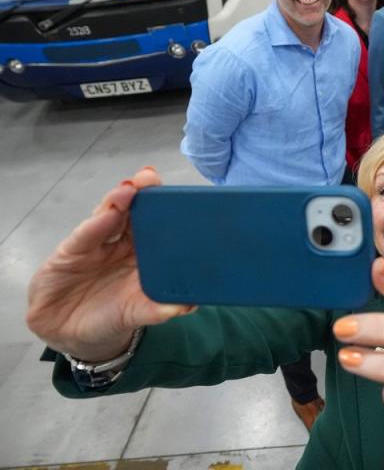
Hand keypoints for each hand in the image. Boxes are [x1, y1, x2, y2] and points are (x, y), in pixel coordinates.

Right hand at [25, 168, 195, 361]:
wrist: (68, 333)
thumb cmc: (110, 316)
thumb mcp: (137, 313)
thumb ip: (159, 309)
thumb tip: (188, 306)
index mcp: (146, 253)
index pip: (159, 224)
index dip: (167, 207)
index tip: (181, 193)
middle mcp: (123, 243)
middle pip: (134, 211)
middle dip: (142, 192)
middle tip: (150, 178)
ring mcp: (97, 243)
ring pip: (110, 215)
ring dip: (120, 199)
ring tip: (131, 189)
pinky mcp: (71, 251)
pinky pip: (85, 234)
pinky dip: (97, 223)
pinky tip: (108, 212)